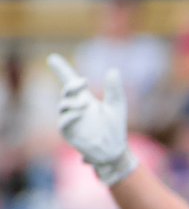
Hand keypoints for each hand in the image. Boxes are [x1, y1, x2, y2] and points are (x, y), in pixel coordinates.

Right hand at [48, 53, 137, 186]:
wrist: (114, 150)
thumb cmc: (115, 128)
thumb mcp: (117, 105)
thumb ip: (114, 89)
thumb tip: (113, 70)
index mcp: (84, 98)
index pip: (70, 81)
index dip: (61, 69)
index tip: (52, 58)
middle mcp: (74, 107)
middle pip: (66, 91)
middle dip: (71, 84)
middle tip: (83, 81)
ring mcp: (70, 119)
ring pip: (63, 105)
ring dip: (73, 102)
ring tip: (86, 104)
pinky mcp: (69, 132)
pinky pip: (63, 122)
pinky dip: (70, 116)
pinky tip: (80, 112)